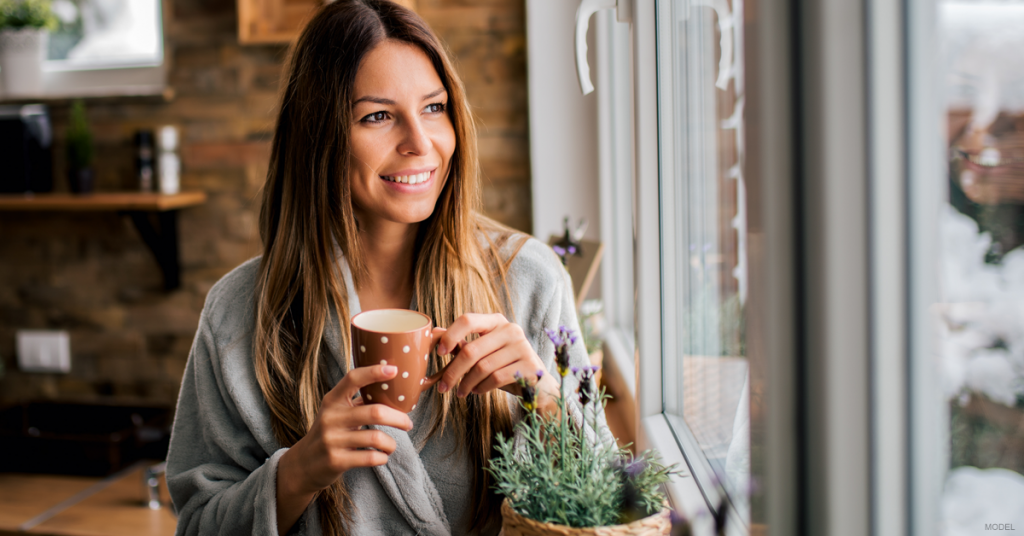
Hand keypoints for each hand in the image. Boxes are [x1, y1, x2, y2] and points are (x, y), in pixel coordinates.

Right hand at [276, 364, 412, 533]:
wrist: (303, 465)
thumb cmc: (329, 433)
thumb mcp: (336, 413)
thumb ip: (359, 402)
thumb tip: (394, 389)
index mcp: (332, 400)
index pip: (353, 379)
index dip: (374, 372)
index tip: (394, 370)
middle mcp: (330, 418)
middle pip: (375, 412)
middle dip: (398, 418)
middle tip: (407, 423)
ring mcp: (332, 440)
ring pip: (376, 438)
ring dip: (390, 444)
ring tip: (391, 446)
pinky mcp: (336, 461)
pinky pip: (370, 458)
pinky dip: (382, 457)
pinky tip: (381, 456)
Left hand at [435, 313, 558, 400]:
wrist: (537, 385)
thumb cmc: (505, 366)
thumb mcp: (484, 353)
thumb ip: (463, 344)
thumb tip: (435, 334)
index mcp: (496, 321)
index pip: (468, 320)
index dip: (450, 335)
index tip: (439, 353)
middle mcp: (511, 329)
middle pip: (471, 350)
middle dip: (453, 371)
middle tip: (443, 387)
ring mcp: (522, 347)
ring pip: (482, 367)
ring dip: (466, 383)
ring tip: (461, 391)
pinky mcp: (530, 366)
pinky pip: (496, 378)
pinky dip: (482, 388)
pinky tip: (477, 391)